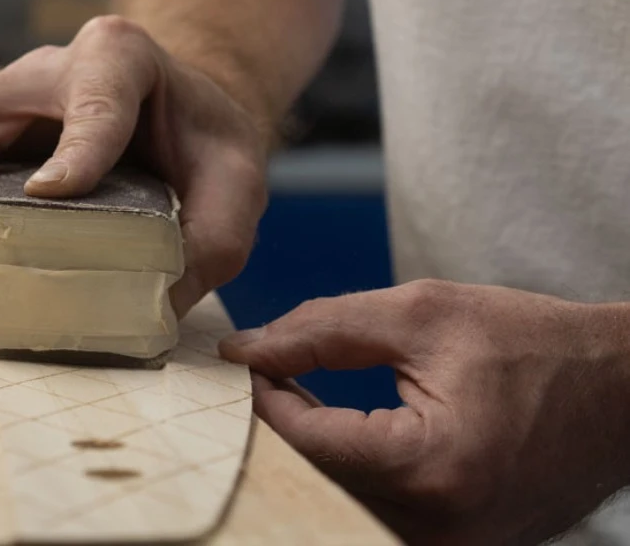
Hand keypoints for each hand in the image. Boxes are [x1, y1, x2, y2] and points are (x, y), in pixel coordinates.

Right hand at [0, 16, 267, 312]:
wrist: (184, 126)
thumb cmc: (207, 149)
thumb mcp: (235, 188)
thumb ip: (210, 241)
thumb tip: (149, 311)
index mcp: (120, 57)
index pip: (94, 94)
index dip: (75, 149)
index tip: (57, 198)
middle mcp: (46, 72)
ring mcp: (5, 105)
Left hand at [219, 280, 629, 544]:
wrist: (621, 390)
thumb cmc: (532, 343)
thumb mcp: (421, 314)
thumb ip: (322, 330)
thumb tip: (246, 349)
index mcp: (431, 466)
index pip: (305, 440)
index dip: (266, 397)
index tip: (251, 362)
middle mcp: (440, 527)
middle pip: (318, 478)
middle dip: (285, 424)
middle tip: (274, 376)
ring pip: (342, 498)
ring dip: (315, 448)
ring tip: (305, 397)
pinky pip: (377, 511)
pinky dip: (352, 469)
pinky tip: (347, 430)